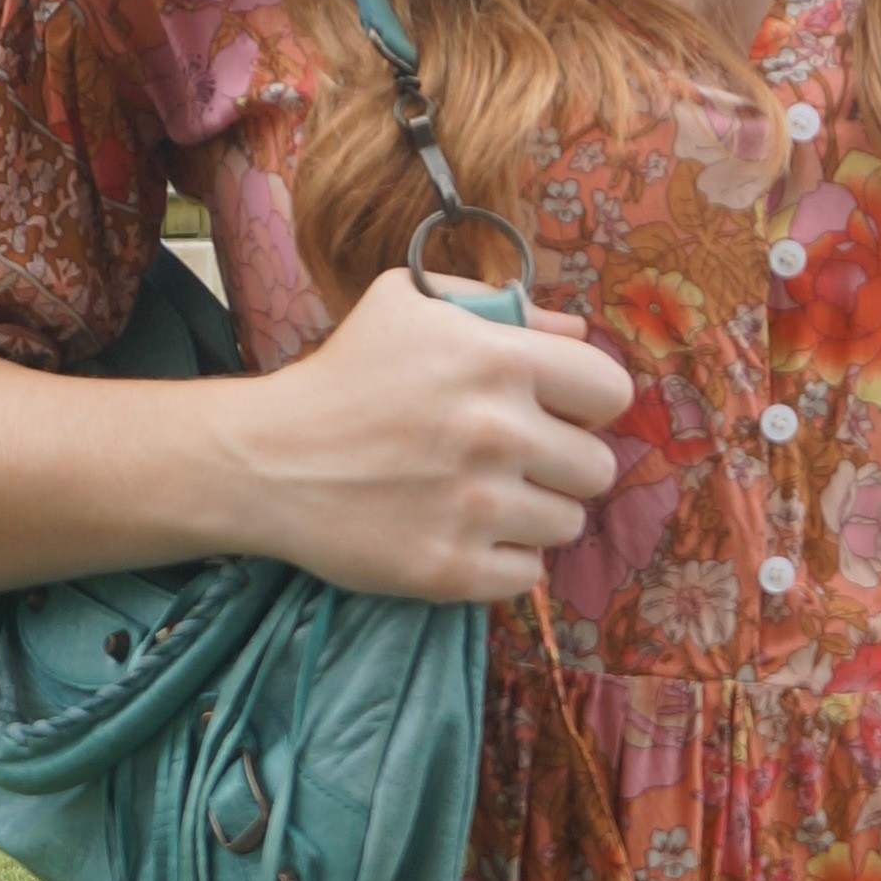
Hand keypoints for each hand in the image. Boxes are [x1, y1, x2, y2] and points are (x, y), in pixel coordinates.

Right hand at [215, 269, 630, 601]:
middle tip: (516, 461)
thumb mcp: (411, 305)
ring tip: (482, 498)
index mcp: (497, 360)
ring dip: (534, 515)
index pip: (612, 392)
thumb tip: (578, 335)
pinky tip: (463, 535)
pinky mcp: (452, 569)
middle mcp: (497, 433)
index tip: (560, 412)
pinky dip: (503, 561)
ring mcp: (476, 507)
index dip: (590, 404)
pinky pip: (528, 576)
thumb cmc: (345, 374)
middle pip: (598, 469)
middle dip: (563, 464)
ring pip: (567, 525)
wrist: (268, 459)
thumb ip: (503, 309)